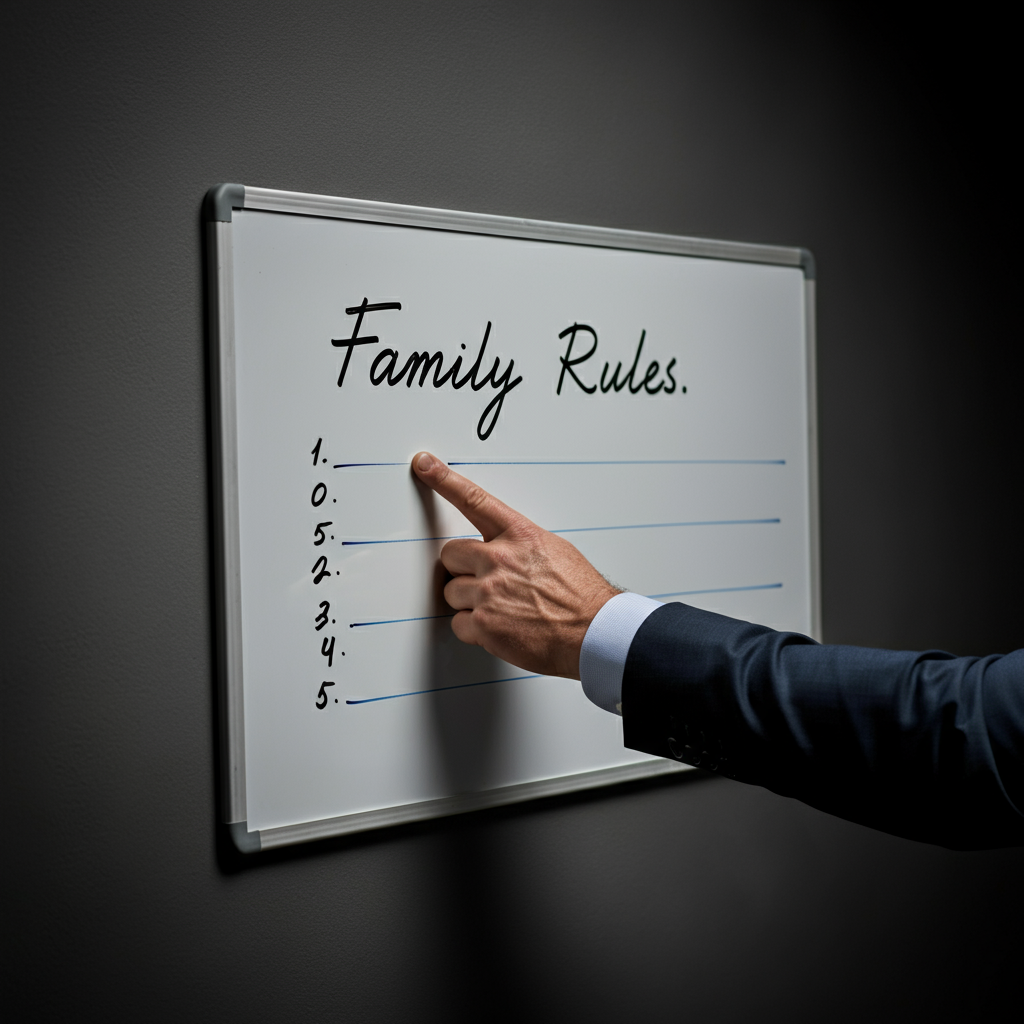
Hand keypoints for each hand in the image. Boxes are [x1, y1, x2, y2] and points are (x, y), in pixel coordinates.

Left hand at [412, 452, 618, 678]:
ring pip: (451, 592)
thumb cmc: (580, 595)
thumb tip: (504, 548)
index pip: (475, 500)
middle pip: (450, 554)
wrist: (594, 631)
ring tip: (500, 609)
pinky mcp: (484, 624)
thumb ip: (520, 545)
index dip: (445, 480)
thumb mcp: (555, 551)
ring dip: (468, 602)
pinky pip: (458, 623)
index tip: (424, 464)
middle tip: (485, 581)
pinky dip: (474, 629)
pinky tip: (499, 628)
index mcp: (519, 535)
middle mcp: (500, 560)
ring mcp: (489, 592)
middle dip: (462, 568)